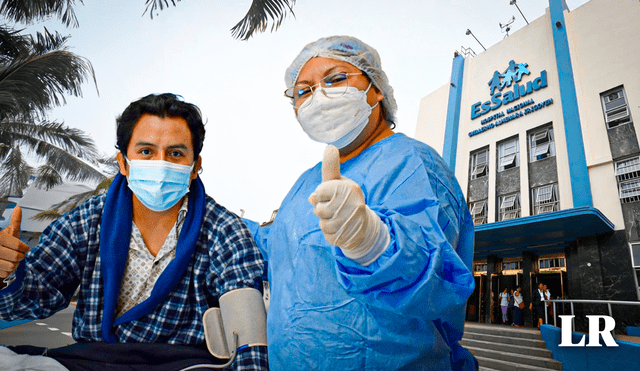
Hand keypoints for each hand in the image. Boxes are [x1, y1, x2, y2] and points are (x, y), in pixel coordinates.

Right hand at [0, 206, 28, 278]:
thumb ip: (15, 221)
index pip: (18, 245)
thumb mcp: (9, 231)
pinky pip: (6, 274)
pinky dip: (8, 271)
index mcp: (0, 238)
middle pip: (16, 257)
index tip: (25, 248)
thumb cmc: (3, 243)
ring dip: (14, 264)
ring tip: (11, 260)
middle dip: (20, 256)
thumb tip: (18, 208)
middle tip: (18, 255)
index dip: (24, 248)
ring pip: (12, 266)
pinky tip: (5, 265)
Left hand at [308, 146, 388, 264]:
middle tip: (333, 208)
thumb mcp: (337, 182)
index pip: (319, 192)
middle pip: (319, 209)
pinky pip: (328, 235)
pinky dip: (330, 233)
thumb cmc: (344, 199)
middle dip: (321, 210)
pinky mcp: (351, 236)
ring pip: (322, 224)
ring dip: (325, 222)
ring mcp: (353, 221)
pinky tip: (339, 229)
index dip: (319, 195)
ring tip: (337, 218)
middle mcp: (354, 203)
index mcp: (350, 188)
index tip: (328, 195)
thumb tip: (330, 146)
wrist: (362, 225)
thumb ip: (331, 167)